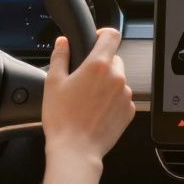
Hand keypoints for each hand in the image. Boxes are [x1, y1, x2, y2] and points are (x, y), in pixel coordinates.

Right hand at [41, 28, 134, 167]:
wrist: (76, 150)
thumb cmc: (63, 119)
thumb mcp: (53, 83)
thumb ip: (60, 56)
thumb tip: (63, 42)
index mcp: (98, 65)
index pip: (112, 35)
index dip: (103, 34)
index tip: (95, 40)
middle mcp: (117, 77)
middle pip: (114, 58)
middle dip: (101, 64)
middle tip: (84, 79)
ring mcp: (126, 94)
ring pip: (119, 79)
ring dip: (107, 83)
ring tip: (88, 99)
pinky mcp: (129, 111)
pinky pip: (123, 97)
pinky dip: (112, 100)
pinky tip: (96, 110)